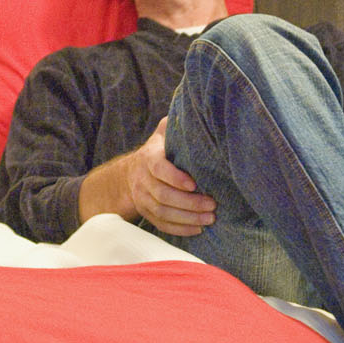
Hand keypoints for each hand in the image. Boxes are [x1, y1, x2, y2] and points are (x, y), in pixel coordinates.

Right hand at [126, 117, 215, 235]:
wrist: (131, 173)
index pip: (158, 168)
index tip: (194, 184)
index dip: (175, 177)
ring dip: (187, 218)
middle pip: (162, 195)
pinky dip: (180, 229)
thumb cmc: (158, 151)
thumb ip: (175, 125)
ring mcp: (143, 198)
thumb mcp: (162, 134)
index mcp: (149, 158)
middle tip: (213, 205)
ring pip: (163, 212)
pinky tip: (198, 228)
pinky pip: (161, 224)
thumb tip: (195, 112)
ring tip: (210, 218)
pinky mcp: (146, 213)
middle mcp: (142, 179)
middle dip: (189, 202)